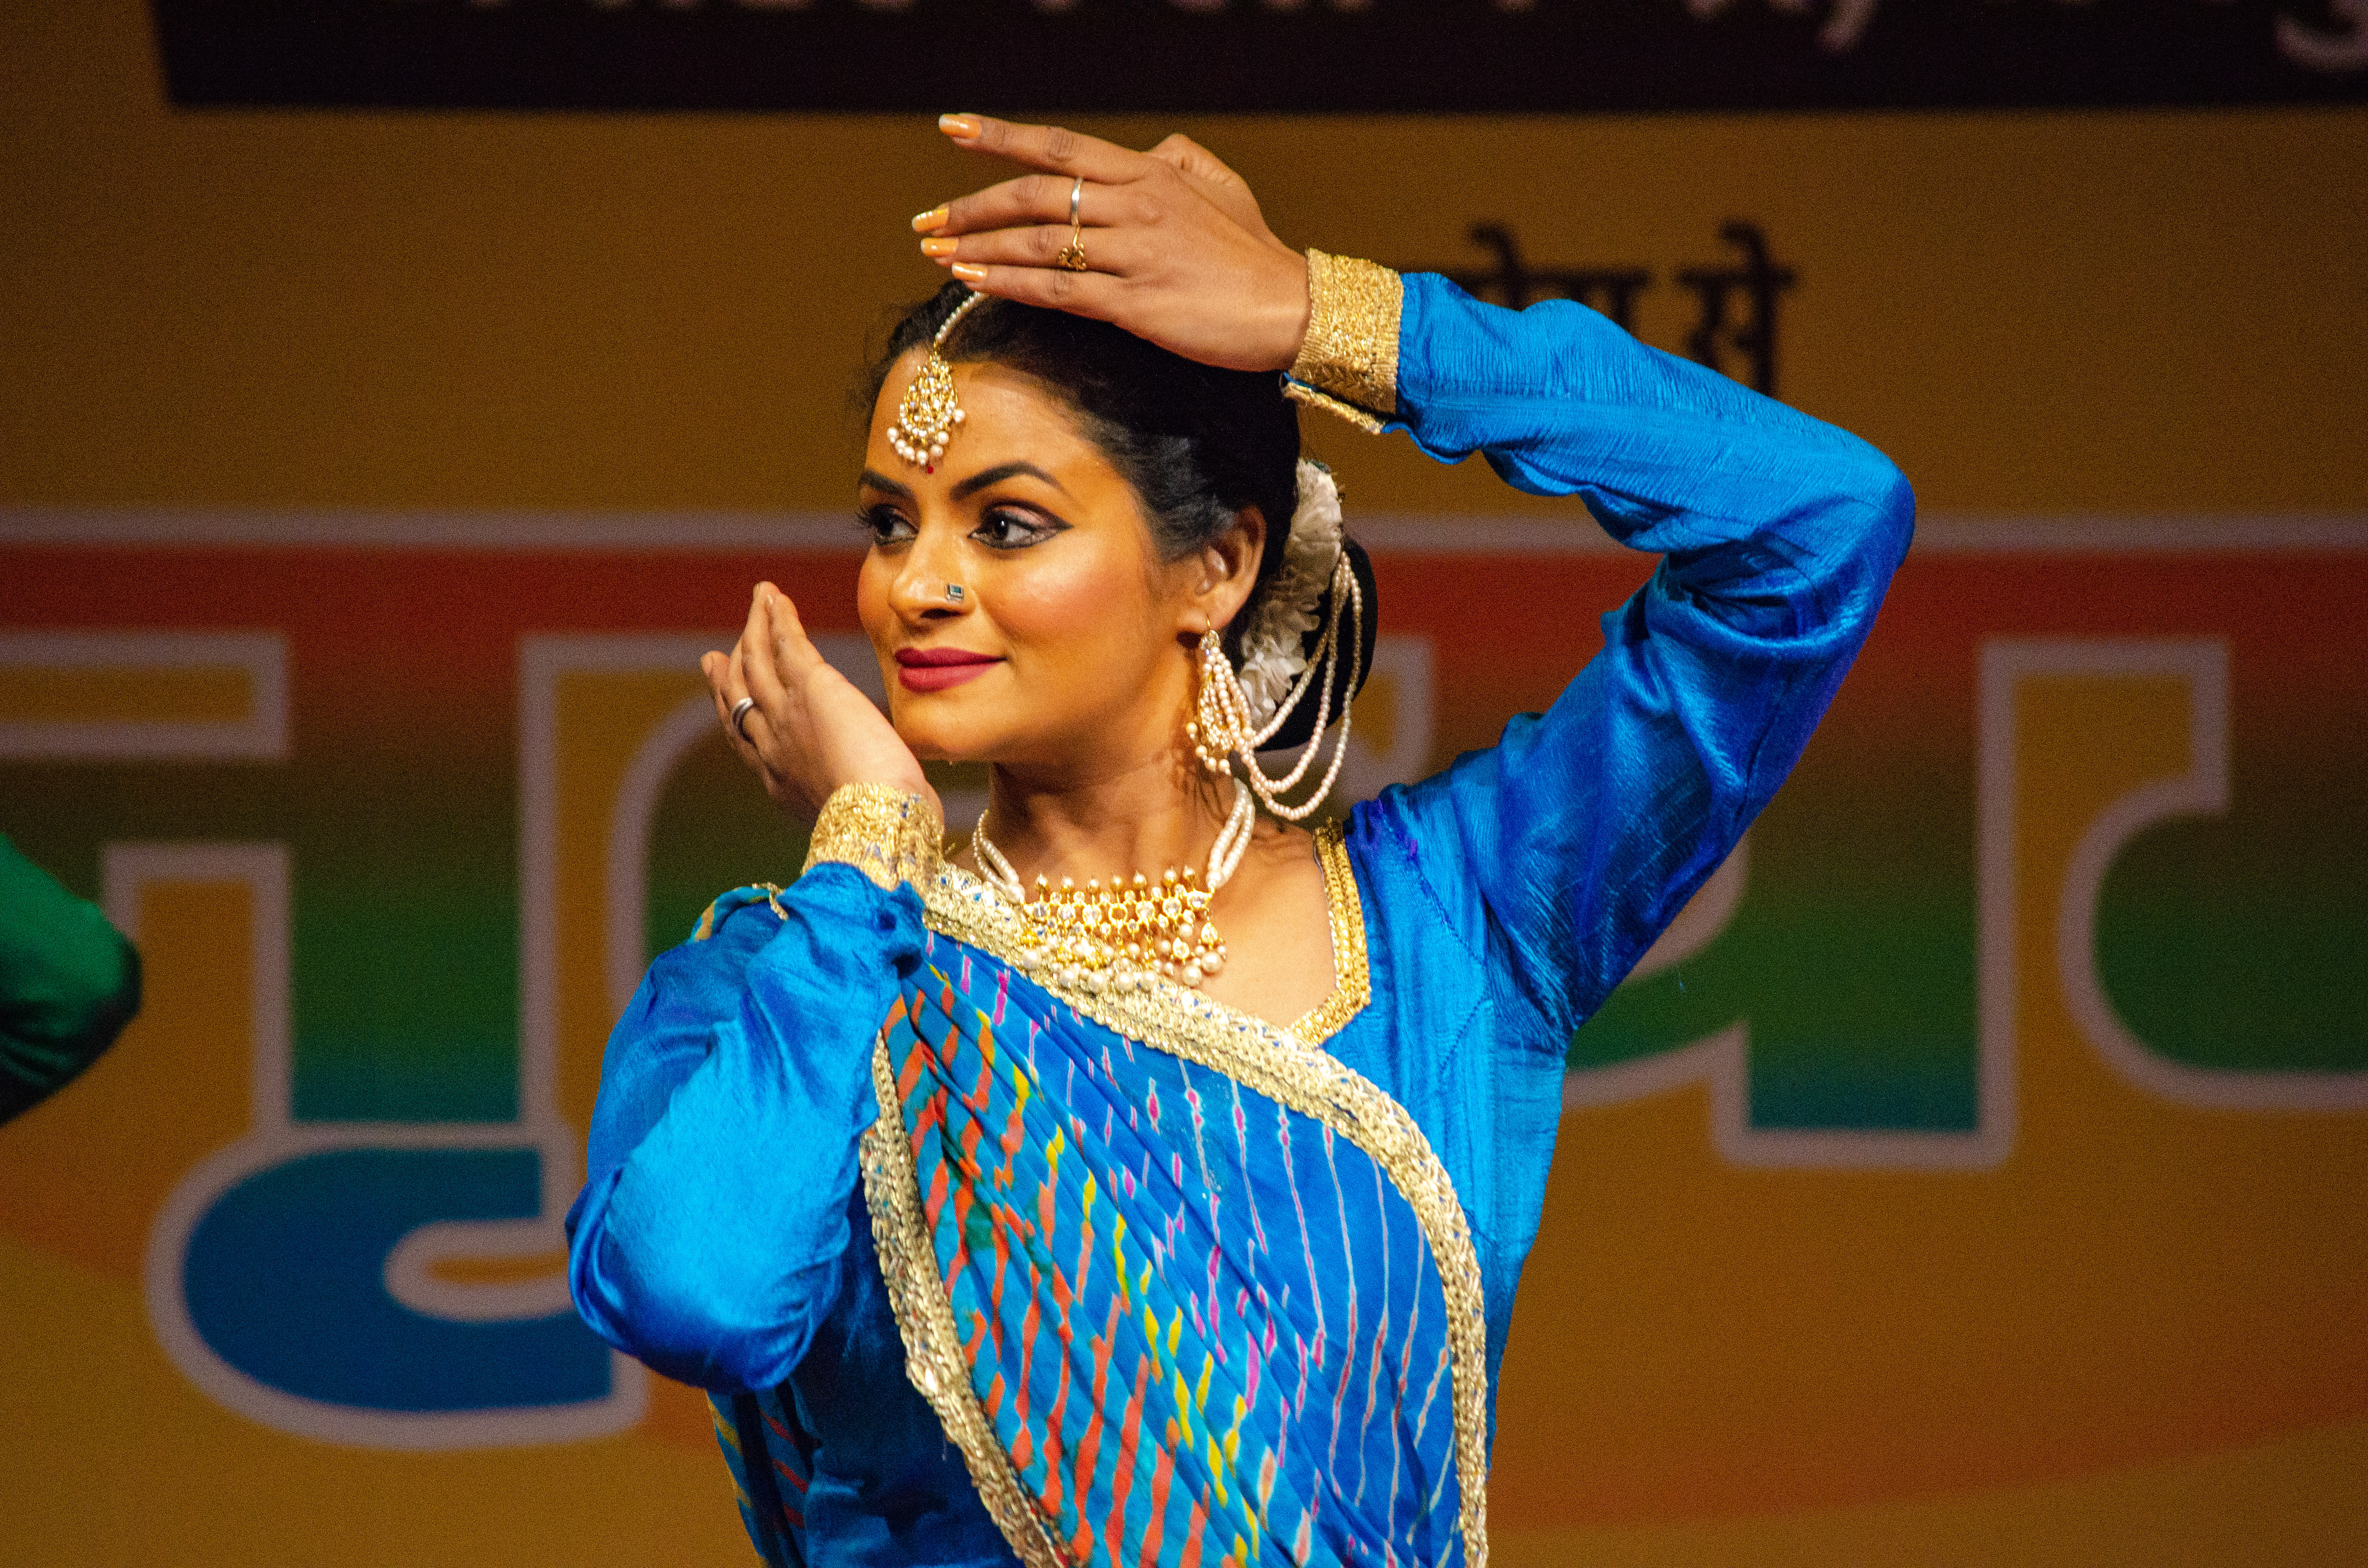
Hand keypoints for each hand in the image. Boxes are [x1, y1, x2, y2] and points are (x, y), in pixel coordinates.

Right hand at [704, 584, 939, 827]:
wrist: (882, 823)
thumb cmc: (887, 828)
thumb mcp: (864, 811)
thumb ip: (862, 794)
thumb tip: (892, 792)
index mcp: (783, 783)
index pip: (748, 742)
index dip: (732, 717)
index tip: (723, 701)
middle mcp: (774, 747)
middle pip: (739, 701)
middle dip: (727, 675)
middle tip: (715, 656)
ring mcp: (786, 716)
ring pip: (757, 663)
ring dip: (755, 628)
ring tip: (758, 601)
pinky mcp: (811, 688)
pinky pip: (785, 643)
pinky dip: (777, 617)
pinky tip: (774, 598)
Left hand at [914, 114, 1310, 374]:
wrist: (1293, 308)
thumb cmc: (1255, 254)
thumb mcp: (1221, 187)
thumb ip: (1176, 162)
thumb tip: (1146, 150)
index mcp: (1150, 173)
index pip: (1060, 148)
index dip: (1000, 138)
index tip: (951, 129)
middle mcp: (1137, 205)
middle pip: (1036, 195)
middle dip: (971, 206)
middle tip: (926, 222)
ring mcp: (1136, 253)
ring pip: (1039, 243)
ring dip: (979, 247)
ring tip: (936, 254)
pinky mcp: (1137, 303)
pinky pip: (1059, 290)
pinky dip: (1011, 283)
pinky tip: (975, 281)